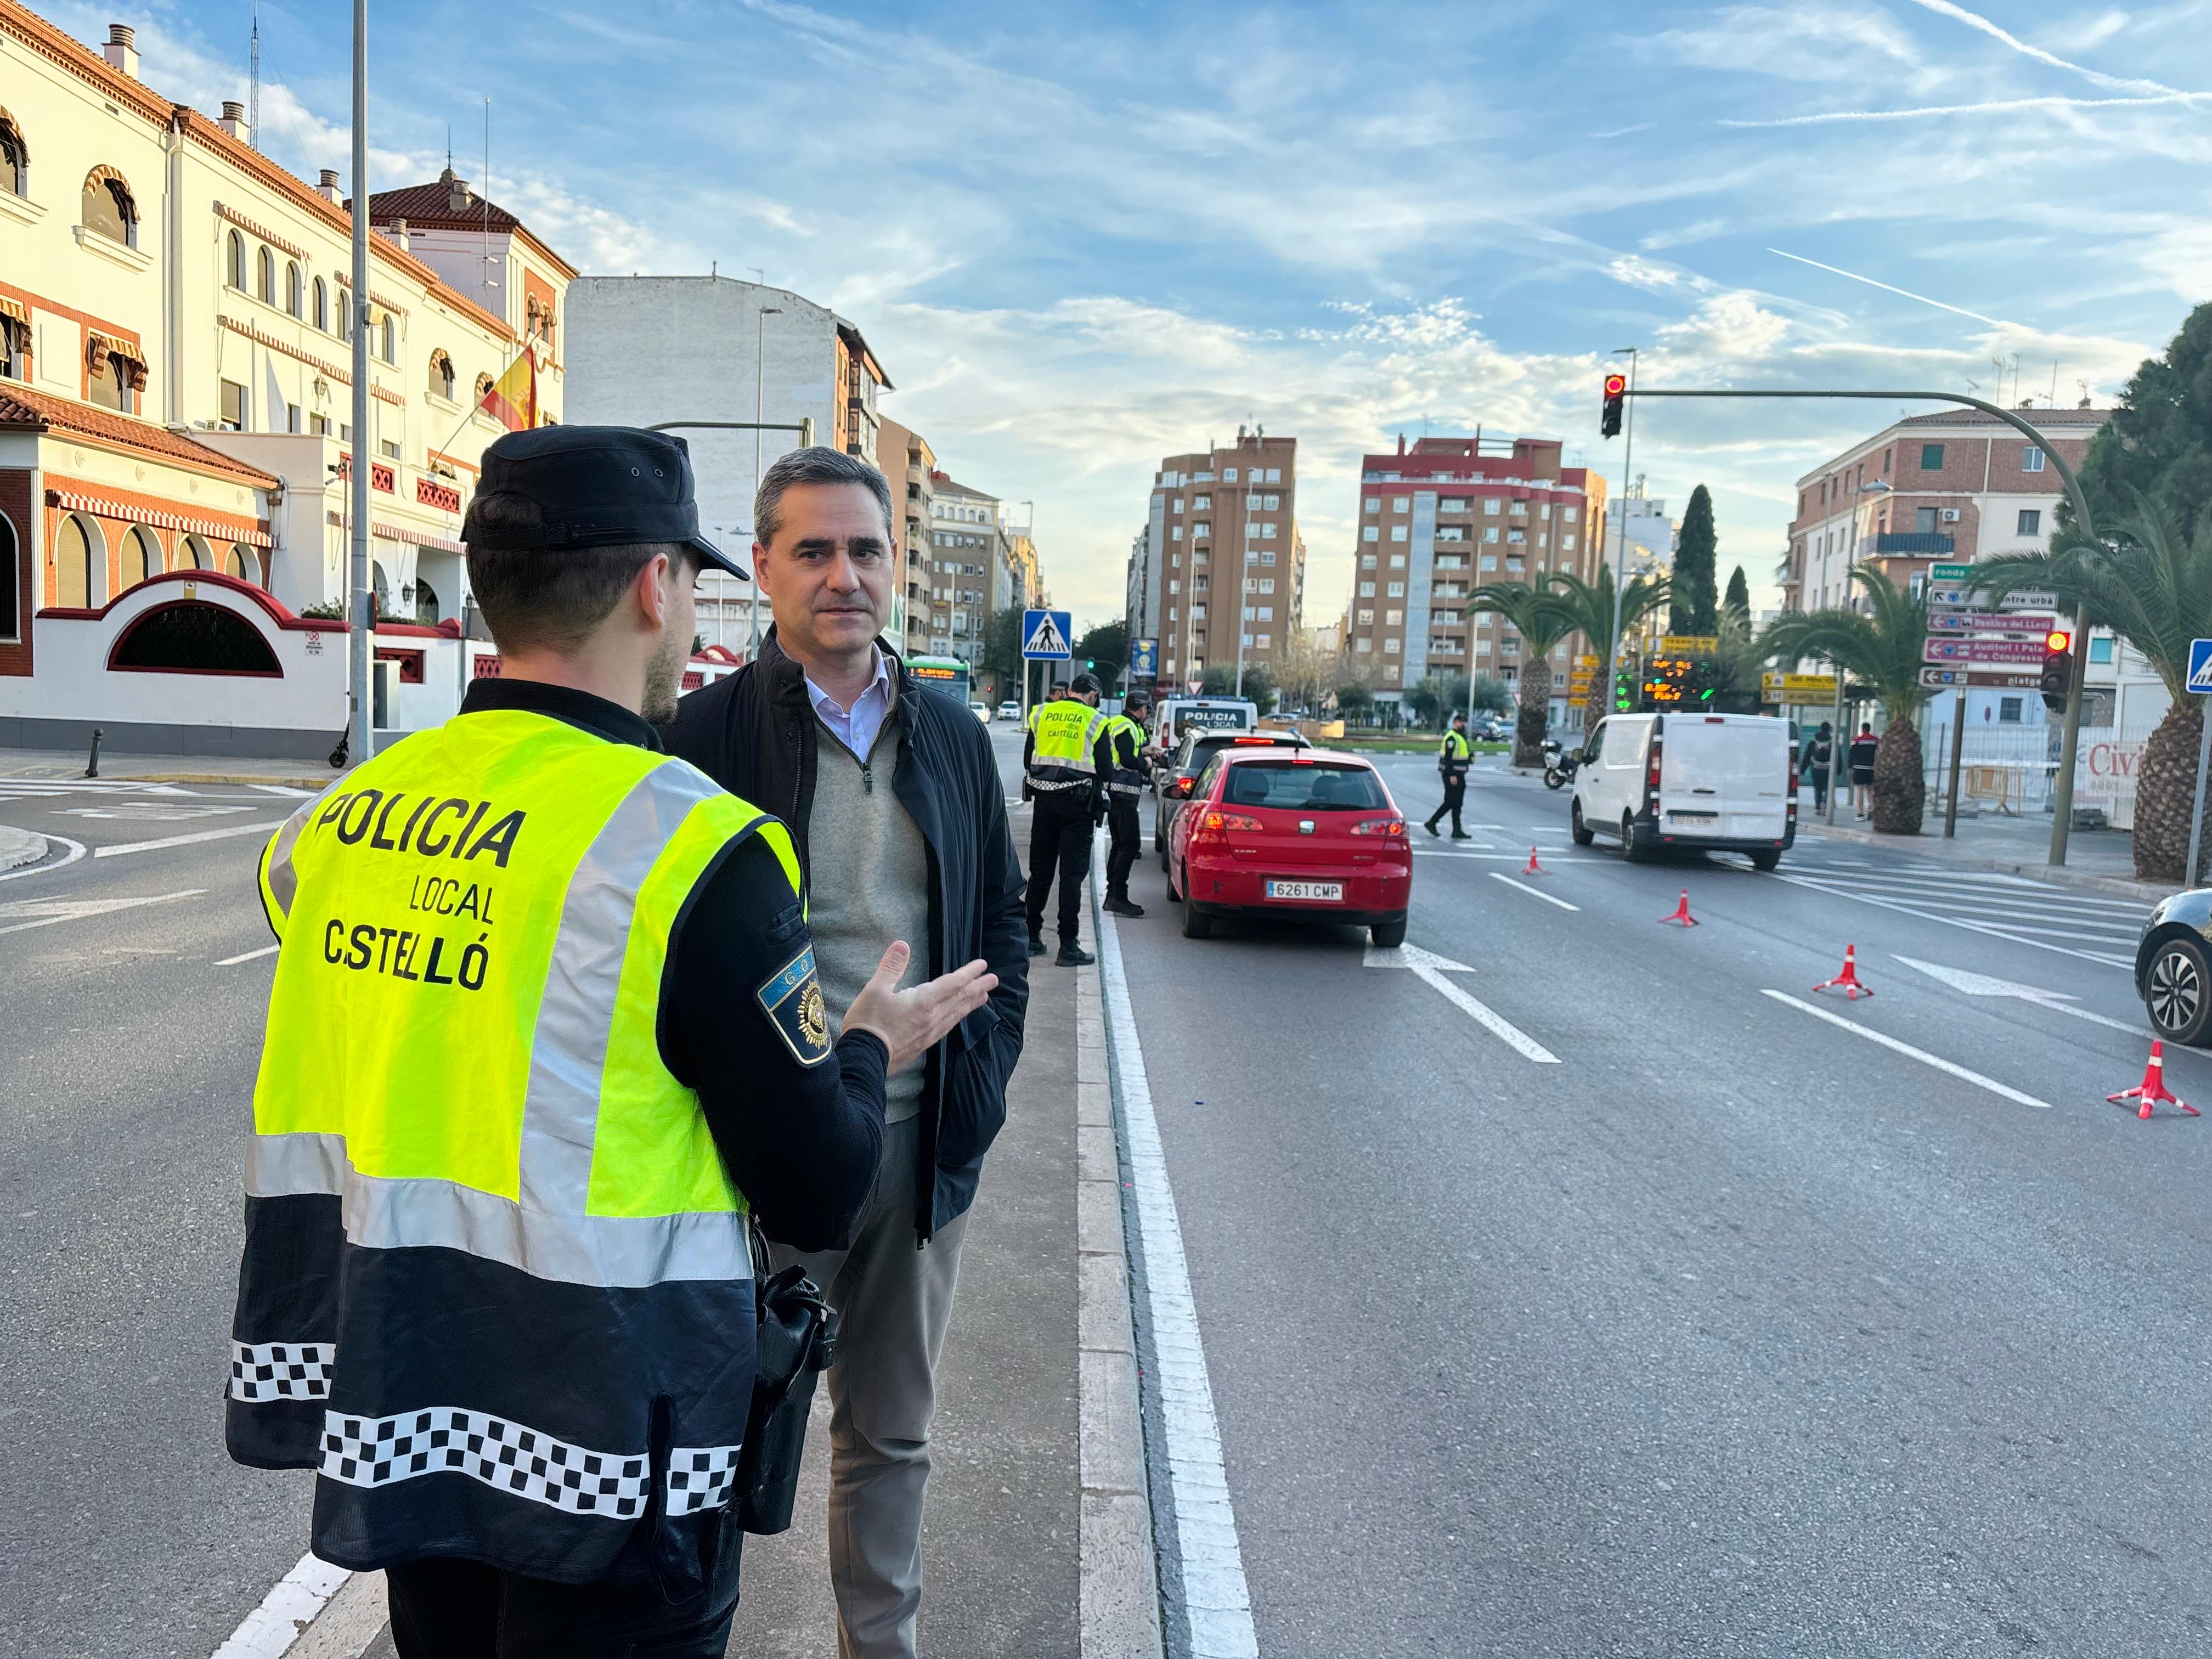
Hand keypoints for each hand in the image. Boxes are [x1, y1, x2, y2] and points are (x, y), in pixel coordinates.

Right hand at [842, 942, 996, 1075]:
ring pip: (956, 1014)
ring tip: (983, 997)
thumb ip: (891, 966)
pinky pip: (948, 1027)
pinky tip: (958, 1018)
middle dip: (978, 987)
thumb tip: (902, 944)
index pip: (953, 983)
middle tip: (994, 980)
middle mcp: (933, 1017)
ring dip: (971, 1004)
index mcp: (924, 1002)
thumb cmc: (868, 1023)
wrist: (864, 1059)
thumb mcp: (875, 989)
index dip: (969, 973)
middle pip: (960, 999)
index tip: (983, 965)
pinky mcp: (923, 1044)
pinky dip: (958, 1018)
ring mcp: (930, 1033)